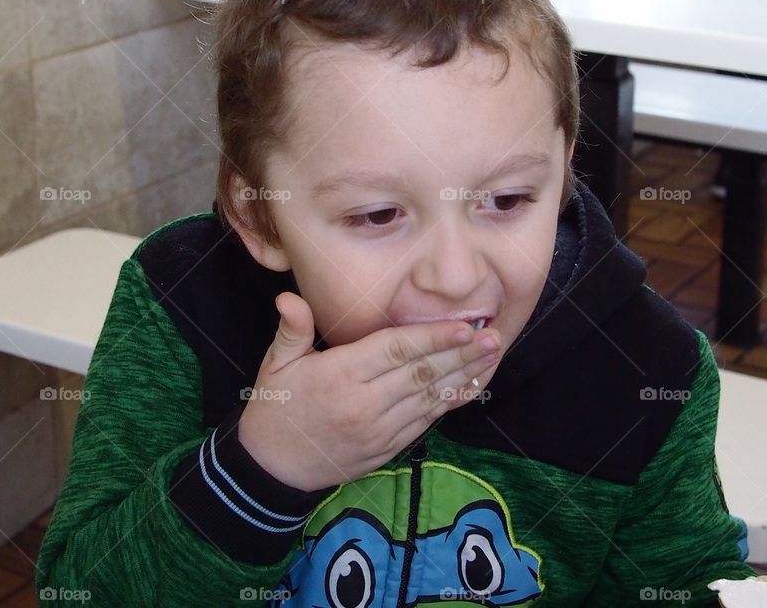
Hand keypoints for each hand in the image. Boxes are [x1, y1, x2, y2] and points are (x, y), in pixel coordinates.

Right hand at [238, 292, 501, 490]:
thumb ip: (292, 329)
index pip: (395, 351)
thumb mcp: (276, 365)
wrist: (273, 470)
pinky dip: (451, 402)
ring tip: (492, 356)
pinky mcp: (388, 447)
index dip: (432, 338)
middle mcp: (364, 404)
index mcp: (339, 376)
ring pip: (430, 398)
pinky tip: (471, 385)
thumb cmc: (277, 408)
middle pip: (421, 373)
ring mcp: (379, 430)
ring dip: (464, 376)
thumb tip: (288, 297)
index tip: (463, 326)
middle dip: (461, 354)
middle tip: (493, 336)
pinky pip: (426, 421)